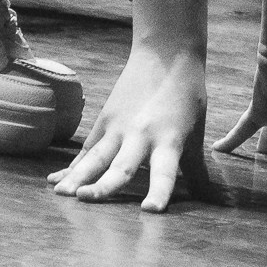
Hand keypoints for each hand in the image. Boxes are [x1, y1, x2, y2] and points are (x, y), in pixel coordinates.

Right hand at [46, 44, 214, 212]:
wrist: (166, 55)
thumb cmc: (187, 96)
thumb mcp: (196, 132)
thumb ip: (196, 170)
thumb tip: (212, 201)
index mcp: (169, 140)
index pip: (165, 171)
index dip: (158, 192)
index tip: (150, 211)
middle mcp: (141, 135)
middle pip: (120, 165)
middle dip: (103, 185)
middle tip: (85, 200)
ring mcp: (119, 127)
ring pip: (95, 156)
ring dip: (77, 176)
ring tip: (60, 193)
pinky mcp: (105, 121)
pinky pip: (87, 149)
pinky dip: (72, 166)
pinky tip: (55, 181)